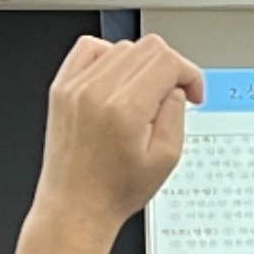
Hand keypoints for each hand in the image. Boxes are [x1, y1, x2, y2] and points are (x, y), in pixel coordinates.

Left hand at [36, 34, 205, 229]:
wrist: (75, 207)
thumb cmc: (114, 191)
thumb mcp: (166, 159)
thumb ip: (176, 113)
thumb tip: (176, 87)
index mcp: (125, 110)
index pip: (167, 61)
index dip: (189, 74)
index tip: (192, 93)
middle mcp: (97, 92)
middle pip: (148, 47)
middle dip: (170, 68)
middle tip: (172, 95)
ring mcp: (75, 87)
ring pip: (122, 46)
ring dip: (141, 65)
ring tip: (142, 96)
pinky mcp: (61, 88)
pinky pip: (89, 49)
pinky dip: (109, 56)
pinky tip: (116, 80)